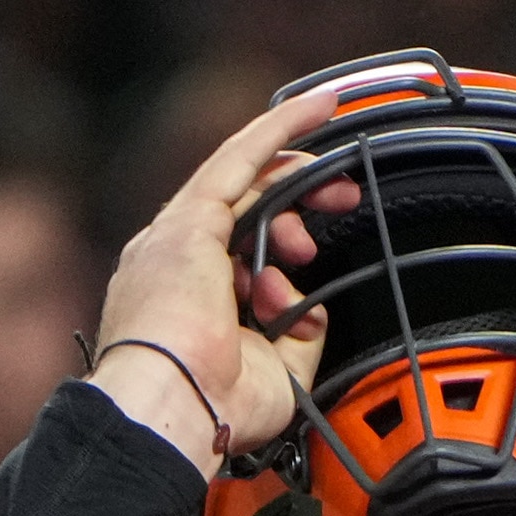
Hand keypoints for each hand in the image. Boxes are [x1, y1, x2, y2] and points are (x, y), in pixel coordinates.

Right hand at [88, 89, 364, 476]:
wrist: (172, 408)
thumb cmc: (207, 407)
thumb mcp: (274, 375)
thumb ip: (295, 337)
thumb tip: (314, 314)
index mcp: (184, 301)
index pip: (235, 245)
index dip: (279, 233)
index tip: (313, 244)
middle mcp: (173, 261)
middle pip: (243, 206)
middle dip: (298, 198)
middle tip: (343, 200)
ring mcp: (177, 238)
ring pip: (244, 180)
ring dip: (299, 176)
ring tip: (339, 197)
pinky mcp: (190, 221)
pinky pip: (239, 160)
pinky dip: (280, 131)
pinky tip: (318, 108)